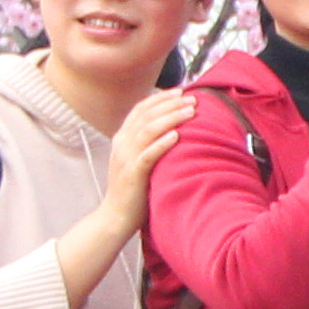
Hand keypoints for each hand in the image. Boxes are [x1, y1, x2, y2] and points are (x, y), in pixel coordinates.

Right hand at [96, 88, 197, 224]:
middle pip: (146, 115)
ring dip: (171, 118)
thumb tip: (172, 128)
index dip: (160, 98)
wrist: (117, 216)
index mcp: (122, 138)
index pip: (140, 109)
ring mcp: (126, 158)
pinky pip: (147, 155)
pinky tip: (176, 136)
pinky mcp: (133, 174)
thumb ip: (148, 143)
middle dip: (170, 104)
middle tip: (192, 98)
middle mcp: (122, 144)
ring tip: (190, 112)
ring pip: (147, 130)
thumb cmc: (134, 189)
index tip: (181, 91)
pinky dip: (162, 143)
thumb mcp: (138, 160)